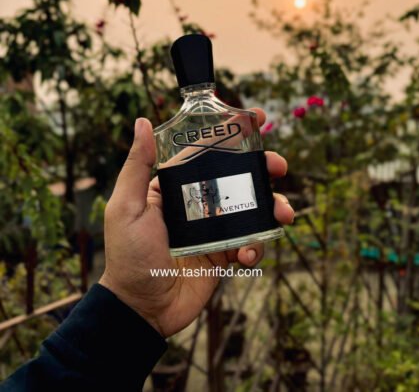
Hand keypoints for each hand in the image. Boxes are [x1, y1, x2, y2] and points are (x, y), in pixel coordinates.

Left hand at [99, 109, 293, 336]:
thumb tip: (143, 122)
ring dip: (273, 206)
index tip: (257, 118)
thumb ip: (136, 166)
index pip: (208, 152)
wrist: (142, 307)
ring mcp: (215, 228)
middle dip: (264, 168)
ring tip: (283, 213)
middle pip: (239, 177)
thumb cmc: (128, 255)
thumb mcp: (126, 206)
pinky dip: (256, 246)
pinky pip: (251, 243)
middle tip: (279, 166)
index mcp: (177, 187)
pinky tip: (246, 254)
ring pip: (253, 208)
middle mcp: (199, 203)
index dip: (233, 134)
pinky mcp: (225, 253)